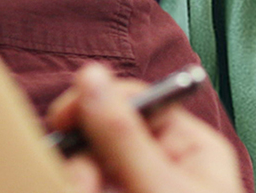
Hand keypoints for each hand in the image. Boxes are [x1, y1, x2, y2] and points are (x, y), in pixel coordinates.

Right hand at [50, 64, 242, 192]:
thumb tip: (90, 75)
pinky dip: (82, 186)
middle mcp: (169, 165)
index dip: (98, 100)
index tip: (62, 116)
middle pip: (109, 134)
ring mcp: (145, 187)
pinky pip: (94, 185)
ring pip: (94, 166)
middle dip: (85, 154)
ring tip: (84, 191)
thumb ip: (122, 135)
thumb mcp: (160, 187)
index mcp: (193, 147)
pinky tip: (82, 191)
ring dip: (80, 178)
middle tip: (78, 181)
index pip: (141, 99)